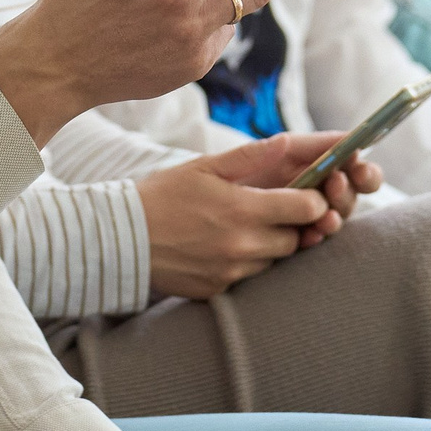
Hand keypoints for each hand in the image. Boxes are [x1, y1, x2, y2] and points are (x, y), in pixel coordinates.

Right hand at [137, 135, 372, 299]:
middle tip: (274, 209)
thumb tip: (287, 141)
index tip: (304, 194)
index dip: (313, 200)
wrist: (117, 239)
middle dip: (293, 224)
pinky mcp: (217, 289)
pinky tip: (222, 245)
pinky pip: (248, 277)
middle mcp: (242, 245)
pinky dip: (245, 262)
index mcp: (242, 209)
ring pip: (274, 260)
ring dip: (270, 244)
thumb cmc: (160, 196)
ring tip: (243, 226)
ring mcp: (230, 271)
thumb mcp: (203, 167)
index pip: (307, 209)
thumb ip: (249, 156)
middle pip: (296, 239)